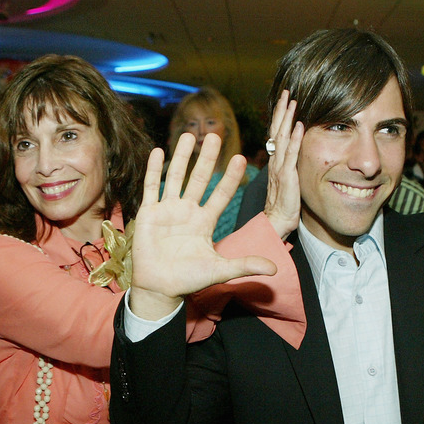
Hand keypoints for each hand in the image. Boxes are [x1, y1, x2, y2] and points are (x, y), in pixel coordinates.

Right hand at [130, 133, 276, 319]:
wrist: (159, 288)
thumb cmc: (189, 280)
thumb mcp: (220, 270)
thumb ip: (245, 265)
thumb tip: (275, 269)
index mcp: (206, 221)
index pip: (222, 194)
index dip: (231, 177)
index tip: (241, 158)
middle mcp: (188, 211)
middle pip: (200, 178)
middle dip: (207, 157)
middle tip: (216, 135)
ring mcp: (168, 210)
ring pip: (176, 177)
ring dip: (182, 156)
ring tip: (190, 136)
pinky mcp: (149, 213)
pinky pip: (152, 187)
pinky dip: (154, 169)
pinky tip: (158, 150)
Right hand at [264, 90, 302, 239]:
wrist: (277, 220)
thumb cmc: (284, 201)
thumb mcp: (288, 178)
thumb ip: (291, 163)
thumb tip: (299, 151)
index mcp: (276, 159)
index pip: (276, 132)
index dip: (280, 115)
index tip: (285, 98)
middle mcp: (276, 159)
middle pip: (277, 129)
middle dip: (282, 109)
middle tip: (287, 91)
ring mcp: (280, 166)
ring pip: (282, 137)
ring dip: (288, 117)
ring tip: (293, 100)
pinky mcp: (286, 175)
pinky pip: (291, 154)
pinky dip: (294, 138)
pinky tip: (299, 125)